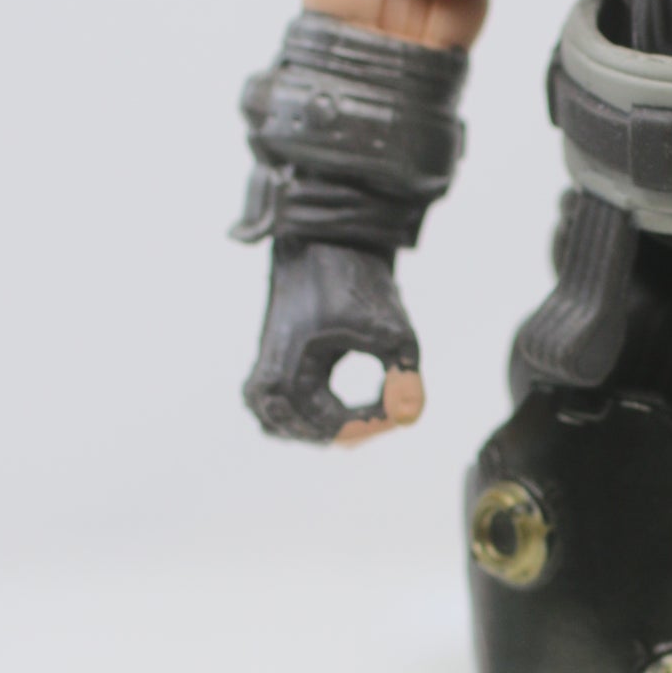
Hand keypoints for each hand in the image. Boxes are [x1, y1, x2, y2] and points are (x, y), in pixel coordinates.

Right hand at [243, 239, 425, 444]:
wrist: (326, 241)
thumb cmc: (357, 282)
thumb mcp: (392, 329)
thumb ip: (403, 376)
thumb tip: (408, 416)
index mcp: (292, 368)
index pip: (330, 424)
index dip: (372, 424)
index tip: (401, 407)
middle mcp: (269, 372)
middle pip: (300, 431)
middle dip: (345, 429)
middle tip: (382, 412)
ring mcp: (264, 364)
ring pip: (276, 423)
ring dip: (315, 426)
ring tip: (355, 415)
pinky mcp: (267, 357)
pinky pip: (269, 406)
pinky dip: (295, 414)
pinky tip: (330, 405)